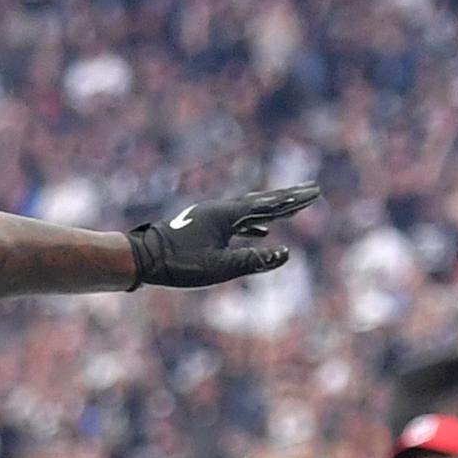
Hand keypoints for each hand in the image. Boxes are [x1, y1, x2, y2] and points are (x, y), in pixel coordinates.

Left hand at [127, 185, 319, 288]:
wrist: (142, 258)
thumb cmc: (180, 264)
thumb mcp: (220, 267)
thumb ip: (253, 261)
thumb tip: (285, 255)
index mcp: (228, 215)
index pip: (269, 206)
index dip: (294, 201)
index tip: (315, 192)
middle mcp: (222, 210)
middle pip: (263, 201)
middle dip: (288, 198)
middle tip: (310, 190)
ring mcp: (213, 217)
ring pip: (251, 211)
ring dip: (273, 209)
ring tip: (291, 207)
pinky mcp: (205, 227)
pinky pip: (238, 222)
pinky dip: (254, 225)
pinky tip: (261, 232)